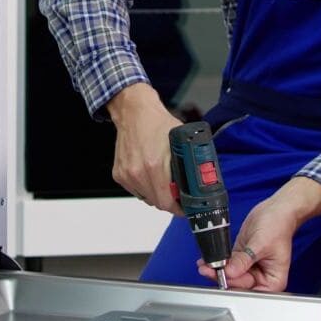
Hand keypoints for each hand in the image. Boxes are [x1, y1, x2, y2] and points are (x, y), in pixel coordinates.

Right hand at [107, 83, 183, 214]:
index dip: (178, 208)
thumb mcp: (181, 142)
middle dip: (170, 202)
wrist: (134, 112)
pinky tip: (150, 175)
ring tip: (164, 182)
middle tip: (178, 196)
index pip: (166, 202)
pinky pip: (136, 191)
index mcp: (154, 165)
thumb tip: (200, 180)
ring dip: (156, 195)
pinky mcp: (119, 174)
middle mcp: (138, 172)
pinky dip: (144, 187)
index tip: (185, 207)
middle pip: (157, 203)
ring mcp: (127, 174)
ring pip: (146, 198)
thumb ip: (189, 163)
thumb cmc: (157, 123)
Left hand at [202, 176, 320, 292]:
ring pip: (230, 275)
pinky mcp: (241, 259)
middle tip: (207, 270)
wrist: (275, 210)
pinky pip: (227, 264)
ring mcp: (249, 269)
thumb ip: (244, 260)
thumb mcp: (261, 244)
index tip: (221, 277)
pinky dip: (218, 262)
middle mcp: (261, 278)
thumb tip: (230, 272)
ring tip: (204, 265)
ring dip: (217, 270)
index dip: (235, 284)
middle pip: (238, 284)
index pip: (250, 289)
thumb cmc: (278, 226)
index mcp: (272, 281)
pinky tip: (208, 260)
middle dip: (222, 277)